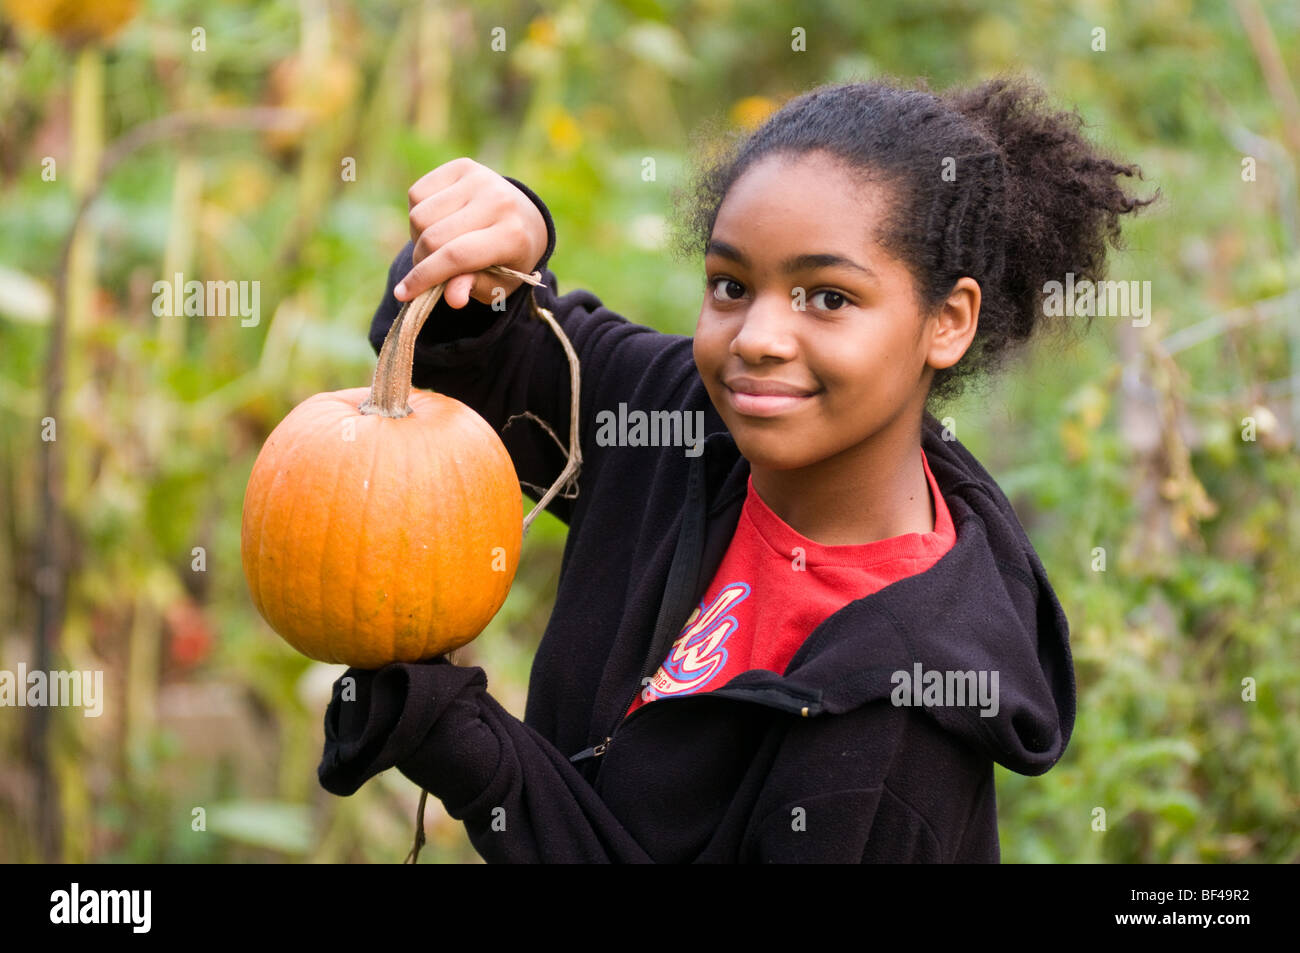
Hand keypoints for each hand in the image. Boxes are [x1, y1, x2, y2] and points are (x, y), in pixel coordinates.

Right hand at [397, 157, 547, 308]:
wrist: (525, 218)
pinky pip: (417, 194)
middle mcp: (498, 201)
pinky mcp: (463, 166)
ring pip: (419, 215)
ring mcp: (480, 178)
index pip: (456, 256)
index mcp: (512, 235)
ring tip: (437, 245)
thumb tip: (453, 299)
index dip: (425, 277)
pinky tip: (438, 222)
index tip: (403, 293)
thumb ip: (473, 287)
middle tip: (427, 271)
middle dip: (421, 262)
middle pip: (433, 237)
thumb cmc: (507, 260)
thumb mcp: (498, 285)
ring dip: (418, 238)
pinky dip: (418, 214)